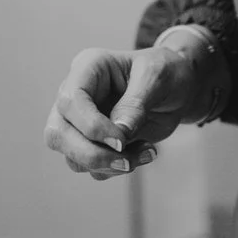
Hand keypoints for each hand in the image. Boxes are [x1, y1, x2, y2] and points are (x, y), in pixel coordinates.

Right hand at [43, 43, 199, 180]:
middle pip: (58, 134)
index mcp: (88, 68)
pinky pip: (92, 167)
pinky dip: (117, 169)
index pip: (70, 101)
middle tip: (127, 161)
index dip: (92, 126)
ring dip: (110, 165)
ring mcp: (81, 121)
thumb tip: (119, 133)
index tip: (123, 140)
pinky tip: (144, 152)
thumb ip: (136, 104)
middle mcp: (77, 95)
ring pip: (72, 156)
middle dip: (93, 154)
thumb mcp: (156, 78)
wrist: (179, 88)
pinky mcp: (93, 143)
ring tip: (147, 152)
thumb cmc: (166, 72)